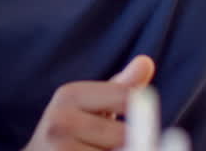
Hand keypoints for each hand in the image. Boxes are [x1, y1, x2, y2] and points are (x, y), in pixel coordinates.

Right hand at [22, 55, 155, 150]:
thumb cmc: (74, 131)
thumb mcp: (94, 106)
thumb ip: (121, 87)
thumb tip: (146, 62)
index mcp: (70, 95)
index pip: (125, 97)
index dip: (139, 114)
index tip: (128, 122)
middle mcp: (60, 120)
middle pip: (124, 133)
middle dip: (127, 143)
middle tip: (104, 144)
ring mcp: (59, 149)